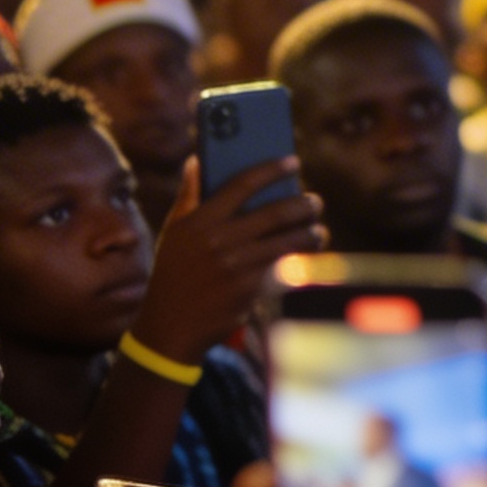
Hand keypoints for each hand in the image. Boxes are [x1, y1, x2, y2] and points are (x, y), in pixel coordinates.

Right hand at [129, 156, 325, 365]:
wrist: (169, 327)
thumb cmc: (174, 274)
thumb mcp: (174, 232)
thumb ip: (189, 194)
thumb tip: (197, 159)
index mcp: (200, 221)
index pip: (242, 184)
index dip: (272, 170)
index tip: (293, 162)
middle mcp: (220, 241)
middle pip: (277, 212)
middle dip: (304, 204)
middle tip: (315, 202)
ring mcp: (237, 267)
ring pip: (289, 241)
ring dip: (311, 233)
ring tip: (318, 229)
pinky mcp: (250, 290)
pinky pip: (285, 268)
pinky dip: (303, 260)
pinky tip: (310, 255)